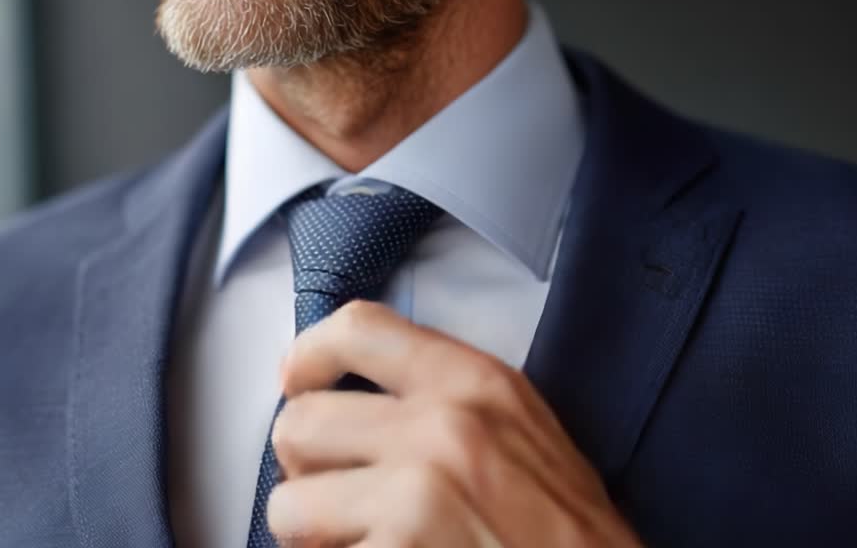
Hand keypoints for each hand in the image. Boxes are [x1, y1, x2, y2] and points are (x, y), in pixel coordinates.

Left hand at [266, 300, 644, 546]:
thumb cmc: (568, 531)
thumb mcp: (522, 430)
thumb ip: (448, 399)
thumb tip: (361, 397)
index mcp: (474, 384)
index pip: (356, 329)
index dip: (307, 354)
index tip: (296, 380)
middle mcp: (441, 429)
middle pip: (300, 423)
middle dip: (304, 470)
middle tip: (333, 496)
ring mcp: (416, 497)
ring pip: (288, 506)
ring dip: (313, 536)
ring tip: (361, 542)